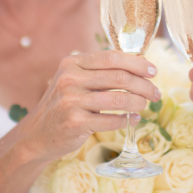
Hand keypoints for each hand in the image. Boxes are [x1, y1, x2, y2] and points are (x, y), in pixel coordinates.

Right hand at [23, 50, 160, 160]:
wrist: (37, 135)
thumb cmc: (64, 105)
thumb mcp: (75, 80)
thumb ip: (99, 71)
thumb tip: (139, 65)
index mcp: (72, 63)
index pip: (111, 57)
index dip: (137, 63)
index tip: (153, 71)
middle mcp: (70, 79)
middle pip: (119, 77)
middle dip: (144, 85)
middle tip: (156, 93)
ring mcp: (71, 101)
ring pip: (119, 98)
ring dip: (139, 103)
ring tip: (145, 106)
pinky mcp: (74, 123)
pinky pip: (111, 120)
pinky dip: (126, 120)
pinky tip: (132, 120)